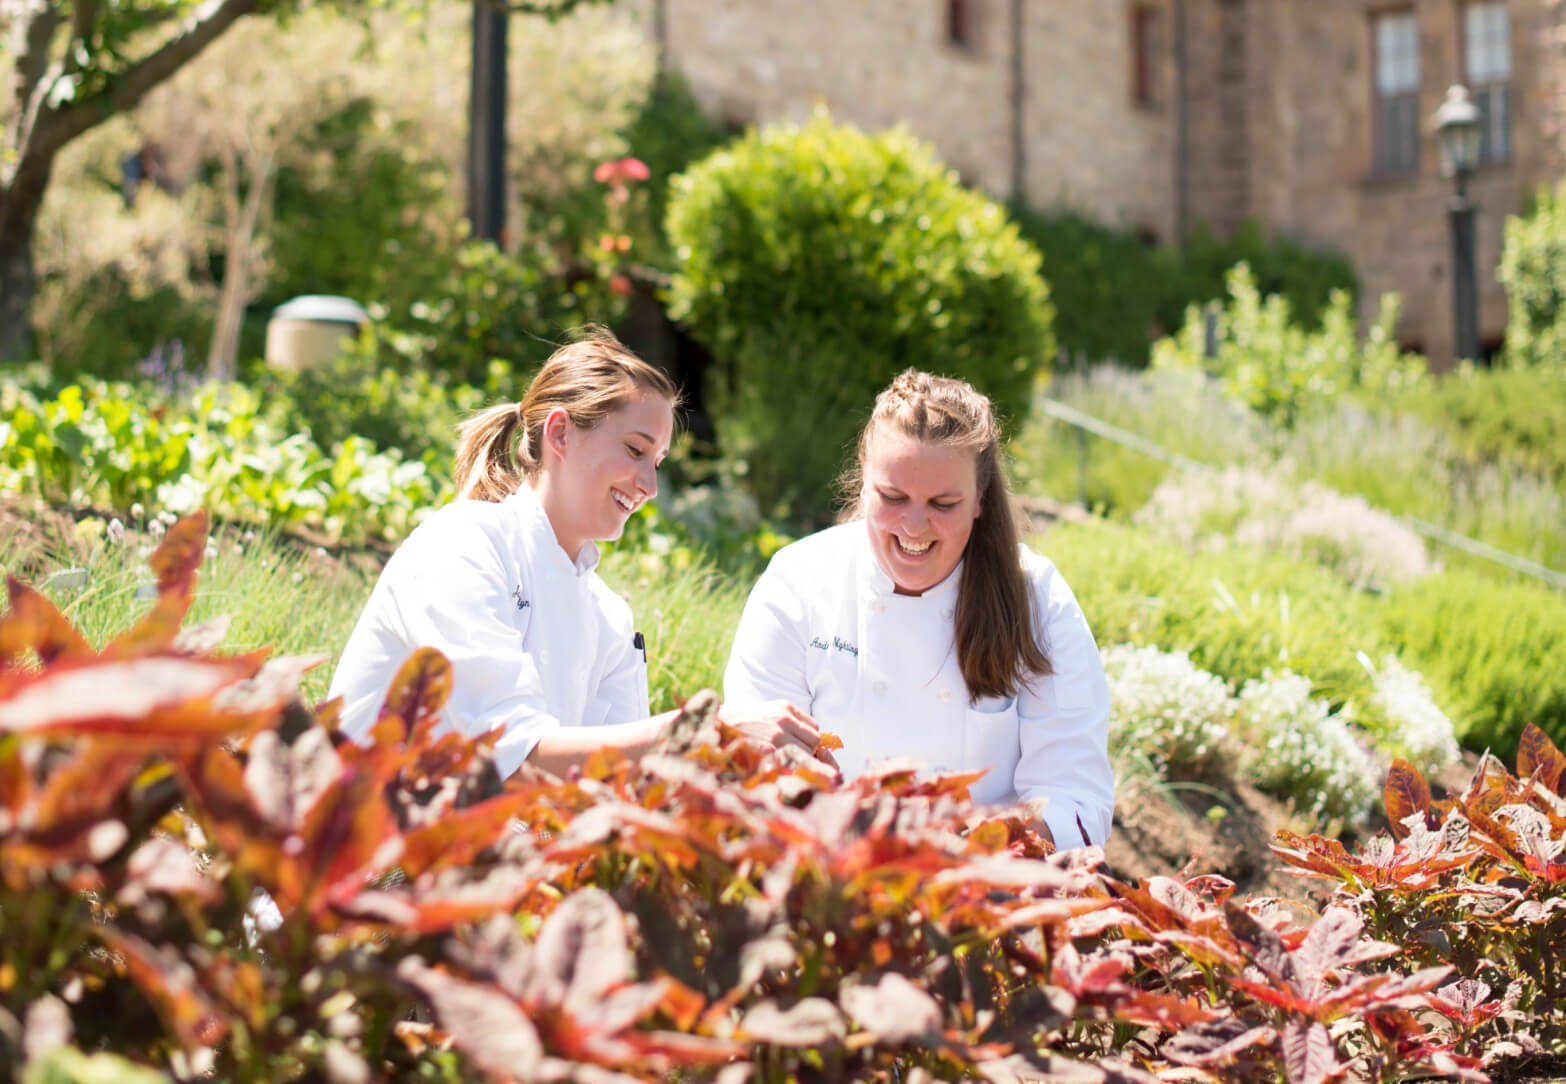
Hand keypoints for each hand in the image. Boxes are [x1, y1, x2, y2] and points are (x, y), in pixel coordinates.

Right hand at [717, 700, 839, 772]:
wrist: (715, 728)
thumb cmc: (739, 723)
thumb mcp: (766, 712)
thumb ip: (786, 722)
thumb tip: (809, 740)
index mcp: (785, 708)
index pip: (814, 726)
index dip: (807, 737)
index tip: (798, 744)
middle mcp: (784, 720)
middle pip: (815, 740)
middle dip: (807, 749)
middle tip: (789, 755)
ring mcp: (778, 737)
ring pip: (807, 754)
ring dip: (797, 760)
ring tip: (779, 761)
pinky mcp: (770, 753)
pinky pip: (792, 764)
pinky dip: (788, 768)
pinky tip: (774, 766)